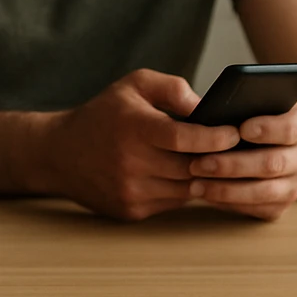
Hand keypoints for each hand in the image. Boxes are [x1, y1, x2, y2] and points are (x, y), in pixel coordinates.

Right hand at [44, 69, 239, 220]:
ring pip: (187, 189)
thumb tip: (206, 107)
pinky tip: (185, 175)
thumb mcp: (132, 86)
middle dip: (216, 159)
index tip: (235, 133)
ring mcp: (130, 190)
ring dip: (203, 177)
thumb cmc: (103, 115)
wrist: (58, 153)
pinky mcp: (131, 210)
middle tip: (237, 149)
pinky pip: (172, 203)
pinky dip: (183, 189)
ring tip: (215, 162)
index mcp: (132, 127)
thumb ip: (172, 88)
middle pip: (191, 167)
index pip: (184, 138)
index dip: (215, 137)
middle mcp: (130, 162)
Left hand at [187, 94, 296, 219]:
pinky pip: (260, 209)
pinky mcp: (283, 202)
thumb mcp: (261, 92)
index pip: (291, 128)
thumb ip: (249, 91)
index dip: (268, 129)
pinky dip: (232, 204)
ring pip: (266, 192)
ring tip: (196, 184)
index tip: (241, 129)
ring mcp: (296, 182)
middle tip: (199, 164)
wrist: (279, 138)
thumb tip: (222, 100)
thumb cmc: (259, 110)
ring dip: (228, 190)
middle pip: (273, 164)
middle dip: (233, 165)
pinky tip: (207, 195)